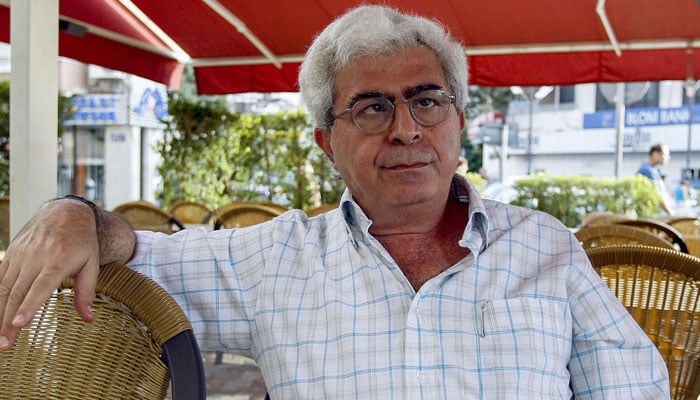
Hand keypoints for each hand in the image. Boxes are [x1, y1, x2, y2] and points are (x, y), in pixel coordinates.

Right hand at [0, 199, 99, 349]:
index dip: (29, 306)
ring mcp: (20, 256)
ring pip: (5, 288)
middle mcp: (36, 258)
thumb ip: (87, 291)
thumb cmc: (82, 242)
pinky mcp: (11, 256)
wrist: (64, 213)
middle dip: (9, 321)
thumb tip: (89, 319)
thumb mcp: (92, 263)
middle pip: (19, 293)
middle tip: (5, 345)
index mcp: (58, 260)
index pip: (41, 286)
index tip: (19, 324)